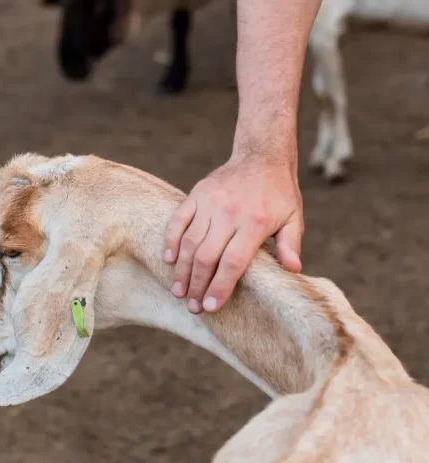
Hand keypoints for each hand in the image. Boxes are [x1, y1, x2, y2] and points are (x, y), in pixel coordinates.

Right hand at [163, 155, 302, 313]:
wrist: (262, 156)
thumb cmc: (279, 192)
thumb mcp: (293, 217)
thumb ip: (290, 244)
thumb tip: (293, 270)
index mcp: (254, 223)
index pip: (233, 263)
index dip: (220, 287)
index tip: (211, 306)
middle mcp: (229, 213)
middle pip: (207, 257)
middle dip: (197, 285)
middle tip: (192, 306)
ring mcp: (210, 202)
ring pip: (189, 242)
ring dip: (181, 270)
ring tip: (178, 292)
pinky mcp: (197, 193)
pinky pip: (178, 220)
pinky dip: (170, 240)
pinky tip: (168, 260)